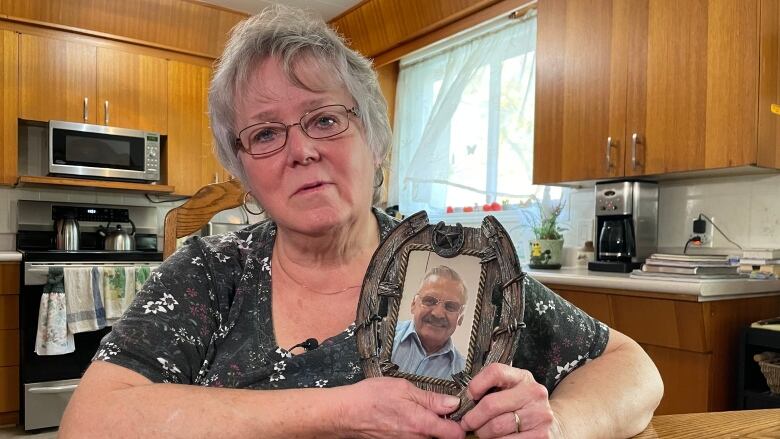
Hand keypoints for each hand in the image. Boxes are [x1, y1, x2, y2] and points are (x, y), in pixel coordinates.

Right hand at [337, 377, 464, 438]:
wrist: (344, 414)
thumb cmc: (370, 398)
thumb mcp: (402, 388)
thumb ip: (430, 398)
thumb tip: (453, 403)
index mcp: (421, 424)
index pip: (455, 433)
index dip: (462, 422)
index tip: (461, 411)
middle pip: (443, 437)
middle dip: (446, 423)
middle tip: (441, 406)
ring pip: (429, 437)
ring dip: (430, 426)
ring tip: (421, 409)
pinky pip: (415, 438)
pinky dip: (417, 429)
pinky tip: (408, 416)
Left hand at [459, 363, 556, 437]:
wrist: (548, 422)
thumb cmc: (520, 405)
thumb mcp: (510, 389)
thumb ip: (491, 389)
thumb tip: (463, 401)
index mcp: (522, 377)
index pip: (495, 372)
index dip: (476, 384)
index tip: (469, 397)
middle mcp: (534, 393)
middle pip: (491, 405)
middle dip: (473, 418)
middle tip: (466, 424)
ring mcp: (540, 415)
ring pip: (497, 427)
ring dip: (482, 433)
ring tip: (481, 432)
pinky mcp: (541, 436)